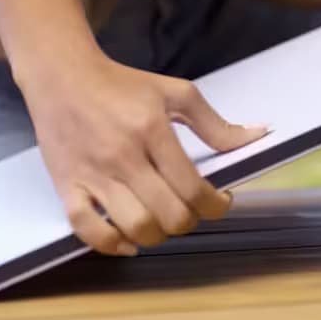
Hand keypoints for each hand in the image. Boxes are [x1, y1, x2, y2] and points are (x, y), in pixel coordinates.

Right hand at [22, 56, 267, 255]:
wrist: (63, 75)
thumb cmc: (122, 85)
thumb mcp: (175, 93)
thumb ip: (216, 123)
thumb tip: (258, 135)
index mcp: (152, 130)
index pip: (193, 187)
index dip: (216, 205)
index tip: (220, 201)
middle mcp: (123, 156)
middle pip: (168, 215)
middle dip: (189, 221)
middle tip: (189, 210)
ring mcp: (93, 174)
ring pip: (134, 227)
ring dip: (157, 235)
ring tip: (161, 222)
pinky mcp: (67, 185)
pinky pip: (88, 229)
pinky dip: (111, 244)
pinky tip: (127, 239)